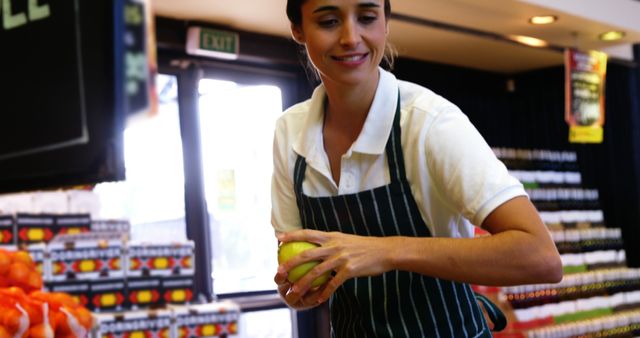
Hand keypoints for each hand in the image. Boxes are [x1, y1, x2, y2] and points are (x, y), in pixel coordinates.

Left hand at [276, 229, 395, 305]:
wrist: (385, 251)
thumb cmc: (364, 247)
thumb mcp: (345, 239)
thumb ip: (331, 242)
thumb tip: (316, 246)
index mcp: (332, 236)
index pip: (307, 233)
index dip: (292, 234)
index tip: (279, 237)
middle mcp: (334, 245)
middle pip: (307, 254)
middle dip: (290, 263)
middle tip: (279, 272)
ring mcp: (341, 257)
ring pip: (316, 272)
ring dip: (303, 283)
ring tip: (294, 291)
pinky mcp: (350, 270)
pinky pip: (333, 283)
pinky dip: (324, 293)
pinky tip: (317, 300)